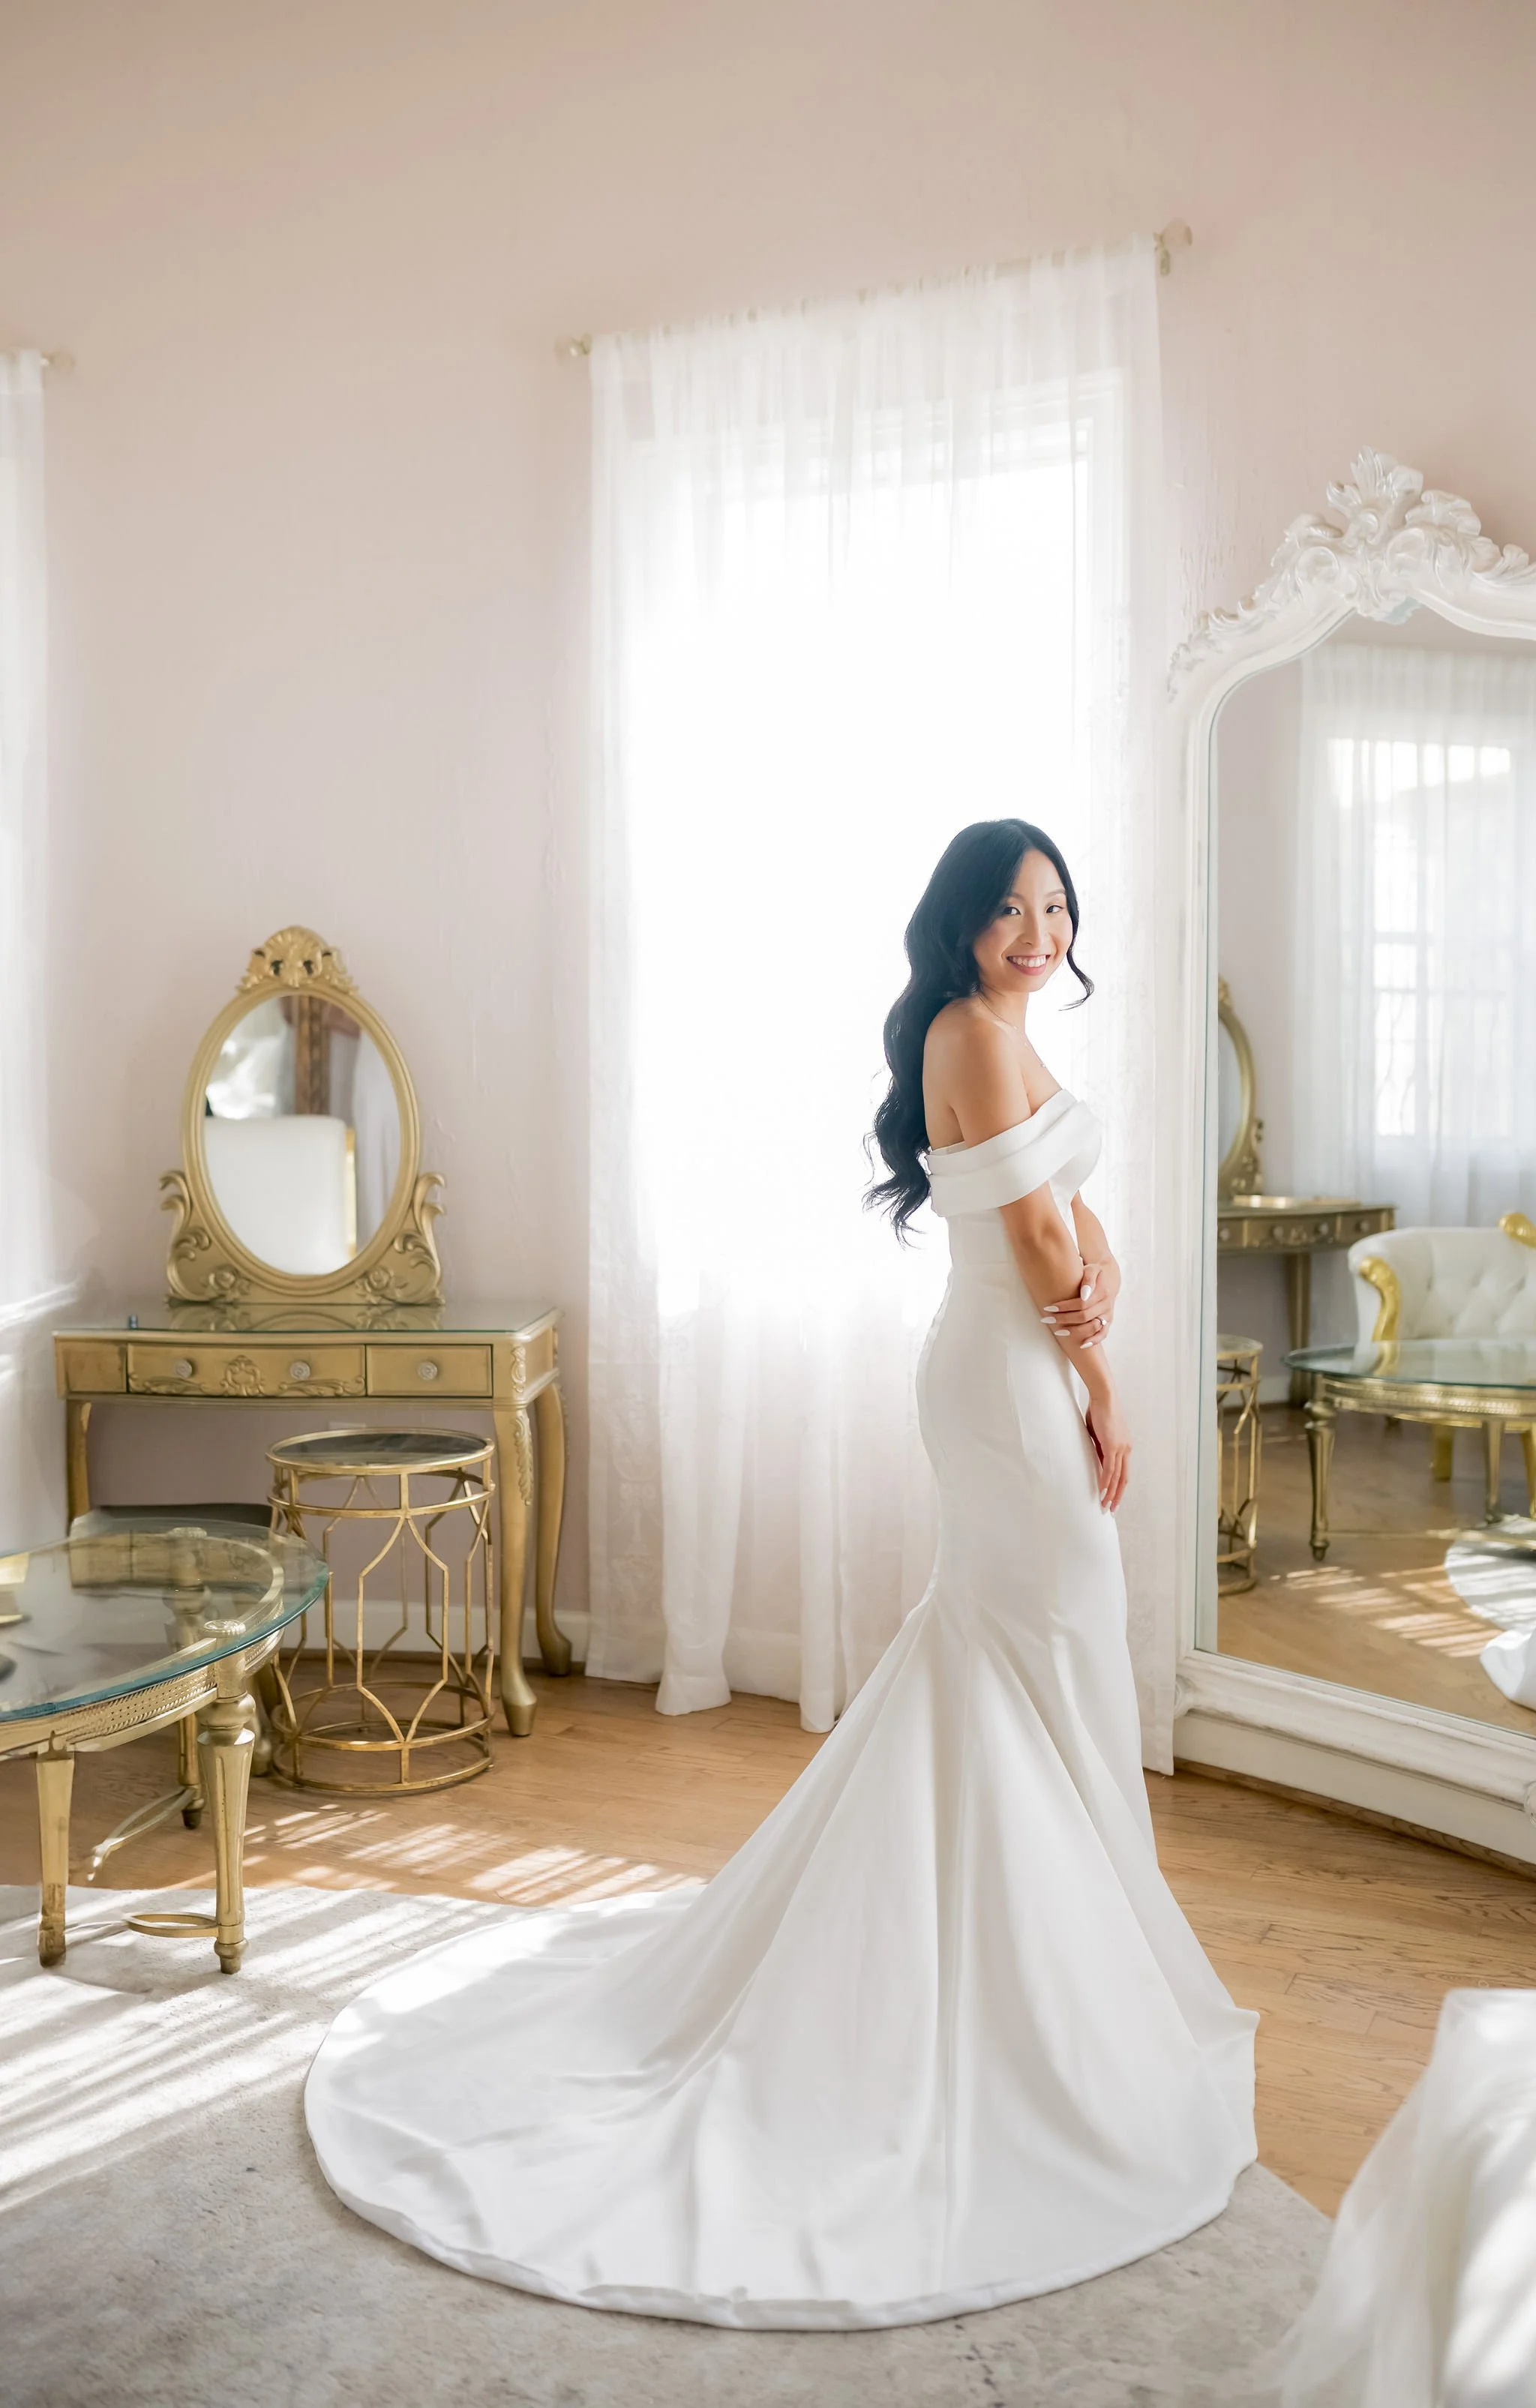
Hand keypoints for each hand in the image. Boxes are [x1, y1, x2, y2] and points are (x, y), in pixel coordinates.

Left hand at [1042, 1257, 1119, 1349]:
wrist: (1108, 1279)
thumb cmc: (1094, 1273)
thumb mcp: (1092, 1269)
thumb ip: (1088, 1278)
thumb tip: (1084, 1294)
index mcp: (1102, 1292)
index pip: (1082, 1303)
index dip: (1065, 1307)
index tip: (1049, 1307)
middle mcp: (1106, 1305)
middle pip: (1084, 1316)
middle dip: (1064, 1319)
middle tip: (1047, 1319)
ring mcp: (1107, 1315)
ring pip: (1092, 1327)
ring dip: (1074, 1331)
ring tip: (1057, 1331)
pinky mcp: (1107, 1322)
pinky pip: (1102, 1334)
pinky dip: (1093, 1341)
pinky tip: (1081, 1345)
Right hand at [1084, 1392, 1131, 1511]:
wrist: (1104, 1397)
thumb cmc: (1100, 1411)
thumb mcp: (1099, 1434)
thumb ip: (1100, 1447)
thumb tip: (1096, 1458)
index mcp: (1125, 1446)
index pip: (1123, 1472)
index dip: (1118, 1486)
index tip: (1113, 1497)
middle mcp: (1126, 1449)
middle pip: (1124, 1478)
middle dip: (1118, 1495)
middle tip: (1111, 1509)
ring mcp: (1121, 1448)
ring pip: (1118, 1476)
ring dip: (1112, 1492)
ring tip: (1105, 1504)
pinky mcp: (1113, 1445)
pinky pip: (1110, 1468)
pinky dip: (1106, 1481)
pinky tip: (1102, 1490)